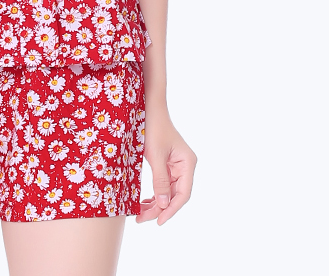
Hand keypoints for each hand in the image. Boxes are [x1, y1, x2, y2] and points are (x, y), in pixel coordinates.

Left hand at [135, 106, 196, 225]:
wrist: (147, 107)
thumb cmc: (152, 128)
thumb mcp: (155, 155)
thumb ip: (160, 180)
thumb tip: (163, 205)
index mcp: (187, 163)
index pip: (183, 194)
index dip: (171, 209)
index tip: (158, 221)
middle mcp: (185, 166)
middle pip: (174, 195)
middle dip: (159, 208)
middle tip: (142, 219)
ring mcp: (176, 165)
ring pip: (167, 191)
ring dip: (155, 203)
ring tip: (141, 214)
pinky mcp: (167, 164)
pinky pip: (163, 184)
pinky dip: (154, 193)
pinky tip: (144, 202)